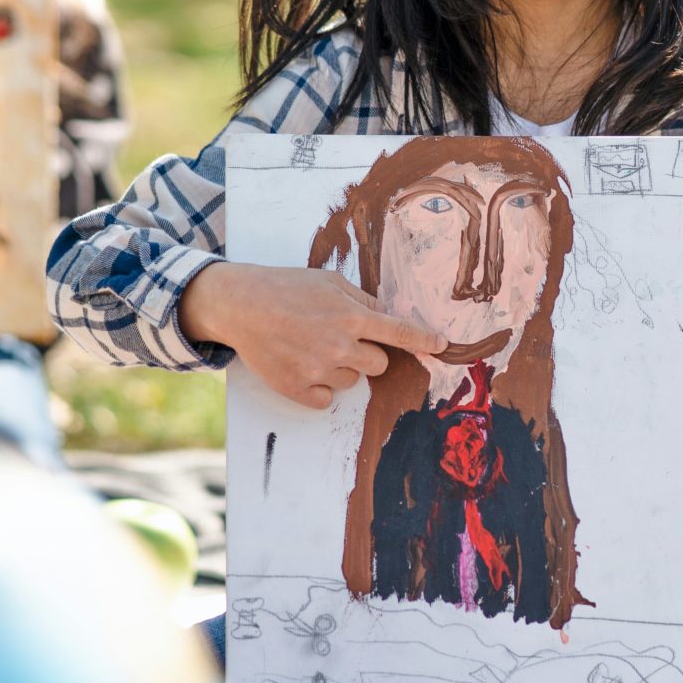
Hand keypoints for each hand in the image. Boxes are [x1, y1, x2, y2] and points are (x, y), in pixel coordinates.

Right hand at [180, 262, 444, 409]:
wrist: (241, 305)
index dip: (425, 341)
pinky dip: (319, 388)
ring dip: (340, 368)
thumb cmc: (286, 287)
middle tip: (338, 337)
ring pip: (352, 381)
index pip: (400, 333)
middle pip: (379, 365)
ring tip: (311, 347)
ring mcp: (319, 370)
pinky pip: (326, 400)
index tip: (441, 346)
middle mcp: (340, 345)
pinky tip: (301, 366)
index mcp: (351, 316)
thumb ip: (363, 301)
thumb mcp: (329, 282)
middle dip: (367, 353)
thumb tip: (388, 316)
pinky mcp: (298, 389)